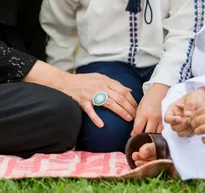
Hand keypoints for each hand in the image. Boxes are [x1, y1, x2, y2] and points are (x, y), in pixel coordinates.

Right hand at [23, 61, 137, 127]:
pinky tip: (101, 125)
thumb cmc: (84, 80)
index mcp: (105, 81)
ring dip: (120, 111)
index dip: (132, 99)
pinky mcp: (83, 102)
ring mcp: (92, 94)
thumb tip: (129, 90)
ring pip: (109, 103)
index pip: (123, 90)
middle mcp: (100, 87)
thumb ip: (114, 83)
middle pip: (119, 97)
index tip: (138, 108)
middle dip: (130, 107)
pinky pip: (90, 111)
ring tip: (128, 119)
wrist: (66, 81)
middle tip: (137, 116)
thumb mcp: (100, 77)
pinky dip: (96, 118)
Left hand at [132, 83, 169, 134]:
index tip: (133, 135)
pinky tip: (154, 133)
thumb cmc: (148, 98)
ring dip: (151, 137)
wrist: (160, 90)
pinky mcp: (165, 120)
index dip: (134, 134)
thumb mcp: (140, 107)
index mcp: (144, 113)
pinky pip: (162, 131)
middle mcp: (153, 118)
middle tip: (140, 139)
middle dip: (142, 138)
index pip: (138, 129)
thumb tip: (134, 132)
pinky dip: (158, 133)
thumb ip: (137, 120)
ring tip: (147, 137)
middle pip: (147, 134)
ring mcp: (161, 119)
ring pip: (156, 134)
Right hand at [164, 86, 204, 136]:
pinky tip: (197, 124)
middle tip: (189, 120)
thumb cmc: (196, 96)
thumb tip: (187, 115)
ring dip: (187, 130)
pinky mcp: (189, 129)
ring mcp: (182, 125)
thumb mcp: (192, 97)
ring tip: (193, 122)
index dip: (172, 120)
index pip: (167, 118)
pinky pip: (188, 135)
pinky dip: (192, 131)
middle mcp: (176, 118)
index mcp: (173, 110)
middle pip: (174, 128)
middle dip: (182, 125)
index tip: (180, 118)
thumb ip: (189, 105)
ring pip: (180, 133)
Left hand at [189, 103, 204, 143]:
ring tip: (197, 132)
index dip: (192, 117)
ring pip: (203, 129)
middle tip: (193, 126)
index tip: (190, 120)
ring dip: (197, 132)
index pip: (198, 111)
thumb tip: (195, 115)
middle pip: (199, 120)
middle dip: (193, 124)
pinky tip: (204, 139)